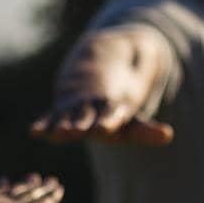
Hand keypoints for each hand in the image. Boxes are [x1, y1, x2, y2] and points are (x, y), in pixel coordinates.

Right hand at [30, 96, 173, 146]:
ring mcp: (74, 106)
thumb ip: (146, 131)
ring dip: (62, 124)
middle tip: (75, 132)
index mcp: (112, 107)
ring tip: (57, 133)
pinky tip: (34, 132)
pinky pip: (51, 118)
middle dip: (81, 124)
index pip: (111, 115)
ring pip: (68, 117)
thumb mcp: (131, 117)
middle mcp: (92, 106)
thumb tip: (169, 135)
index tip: (104, 127)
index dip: (108, 120)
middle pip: (86, 116)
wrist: (94, 67)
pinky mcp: (59, 109)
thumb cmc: (114, 105)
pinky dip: (44, 125)